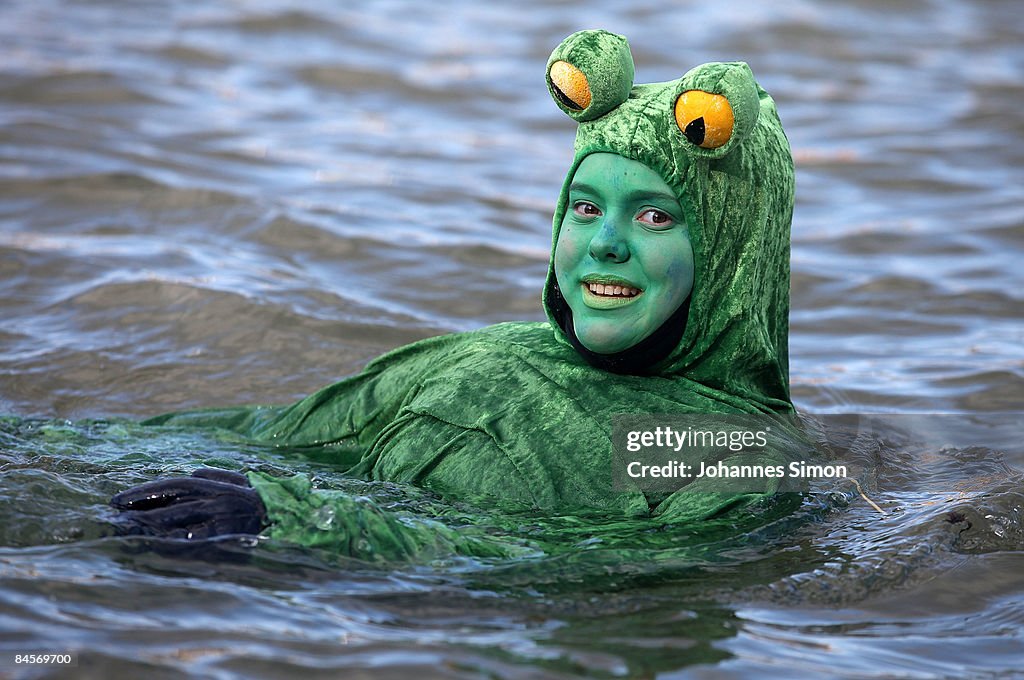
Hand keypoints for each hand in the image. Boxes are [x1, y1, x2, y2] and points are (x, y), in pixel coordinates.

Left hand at [110, 468, 266, 539]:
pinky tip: (152, 547)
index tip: (117, 500)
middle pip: (168, 506)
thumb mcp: (239, 481)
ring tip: (126, 531)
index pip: (172, 486)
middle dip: (138, 512)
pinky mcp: (224, 539)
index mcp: (215, 485)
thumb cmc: (260, 499)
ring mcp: (219, 521)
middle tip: (113, 518)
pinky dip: (169, 545)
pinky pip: (191, 543)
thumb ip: (214, 474)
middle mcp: (214, 501)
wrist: (288, 518)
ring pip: (175, 524)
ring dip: (148, 529)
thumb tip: (189, 473)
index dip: (143, 492)